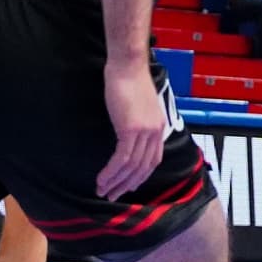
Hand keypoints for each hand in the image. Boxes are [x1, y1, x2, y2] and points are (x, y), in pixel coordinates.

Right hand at [96, 63, 171, 200]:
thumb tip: (128, 136)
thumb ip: (138, 122)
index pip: (153, 159)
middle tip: (112, 196)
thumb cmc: (129, 81)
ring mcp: (144, 131)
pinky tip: (102, 179)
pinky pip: (121, 159)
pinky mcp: (130, 130)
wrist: (127, 66)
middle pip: (143, 167)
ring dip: (115, 182)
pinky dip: (111, 172)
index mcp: (159, 126)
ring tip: (102, 191)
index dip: (141, 175)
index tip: (129, 186)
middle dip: (127, 185)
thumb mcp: (138, 106)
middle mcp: (155, 131)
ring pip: (131, 166)